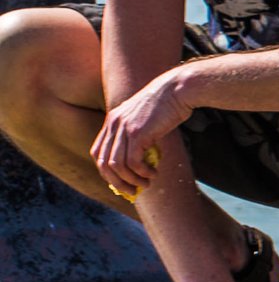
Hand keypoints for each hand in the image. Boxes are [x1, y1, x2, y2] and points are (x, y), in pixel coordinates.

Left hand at [91, 71, 192, 193]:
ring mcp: (124, 128)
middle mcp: (113, 124)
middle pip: (104, 163)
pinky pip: (133, 162)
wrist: (177, 89)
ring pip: (117, 166)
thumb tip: (141, 159)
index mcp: (112, 121)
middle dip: (117, 182)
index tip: (123, 182)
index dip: (108, 172)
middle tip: (133, 191)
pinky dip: (142, 173)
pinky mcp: (137, 132)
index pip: (99, 153)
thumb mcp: (146, 120)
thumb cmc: (168, 106)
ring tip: (147, 184)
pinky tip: (154, 174)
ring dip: (132, 180)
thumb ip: (138, 135)